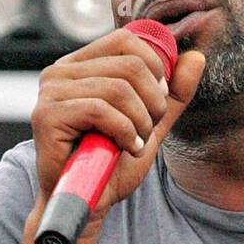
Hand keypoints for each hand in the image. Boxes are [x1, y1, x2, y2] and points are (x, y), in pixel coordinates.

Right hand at [32, 27, 205, 227]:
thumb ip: (173, 93)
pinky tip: (125, 149)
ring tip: (135, 143)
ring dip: (139, 122)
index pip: (126, 40)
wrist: (89, 202)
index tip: (157, 102)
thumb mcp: (151, 123)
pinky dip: (124, 132)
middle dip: (152, 102)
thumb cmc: (112, 164)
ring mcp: (51, 92)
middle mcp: (61, 72)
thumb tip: (196, 58)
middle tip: (147, 130)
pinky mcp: (48, 115)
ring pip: (118, 89)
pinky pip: (101, 110)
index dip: (155, 69)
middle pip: (129, 64)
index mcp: (82, 65)